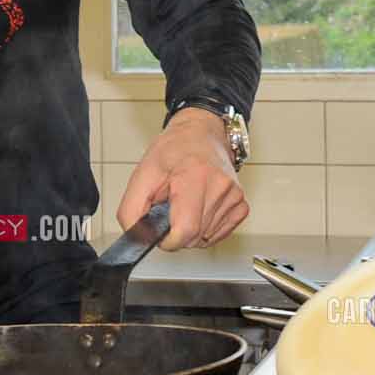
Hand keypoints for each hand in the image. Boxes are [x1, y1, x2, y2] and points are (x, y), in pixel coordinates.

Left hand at [115, 108, 247, 250]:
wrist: (200, 134)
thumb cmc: (174, 150)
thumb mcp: (143, 173)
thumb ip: (132, 209)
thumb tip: (137, 238)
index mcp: (194, 176)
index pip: (185, 230)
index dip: (168, 240)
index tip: (161, 232)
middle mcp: (220, 186)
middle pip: (194, 237)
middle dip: (176, 231)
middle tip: (170, 207)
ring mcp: (235, 196)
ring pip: (205, 239)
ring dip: (191, 229)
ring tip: (185, 203)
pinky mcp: (242, 205)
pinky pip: (219, 234)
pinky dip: (205, 228)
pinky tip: (199, 208)